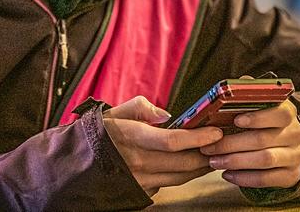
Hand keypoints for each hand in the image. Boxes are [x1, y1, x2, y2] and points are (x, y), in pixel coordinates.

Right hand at [103, 96, 222, 195]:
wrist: (75, 163)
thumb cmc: (98, 134)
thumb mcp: (114, 112)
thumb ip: (140, 107)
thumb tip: (166, 114)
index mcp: (131, 138)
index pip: (171, 141)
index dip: (197, 138)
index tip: (215, 131)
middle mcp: (136, 162)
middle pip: (182, 163)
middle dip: (207, 154)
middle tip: (223, 144)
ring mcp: (139, 180)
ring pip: (180, 177)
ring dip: (200, 166)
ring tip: (214, 153)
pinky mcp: (140, 191)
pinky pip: (169, 184)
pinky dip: (185, 175)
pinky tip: (194, 166)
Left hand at [200, 99, 299, 187]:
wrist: (285, 146)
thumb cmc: (263, 122)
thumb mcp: (259, 105)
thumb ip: (248, 94)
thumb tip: (235, 85)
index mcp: (288, 112)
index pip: (279, 113)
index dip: (258, 117)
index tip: (236, 120)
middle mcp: (295, 134)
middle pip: (263, 139)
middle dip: (232, 143)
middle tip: (209, 147)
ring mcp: (295, 156)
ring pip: (264, 160)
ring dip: (236, 161)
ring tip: (214, 161)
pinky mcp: (291, 175)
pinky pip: (266, 179)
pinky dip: (244, 178)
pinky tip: (227, 174)